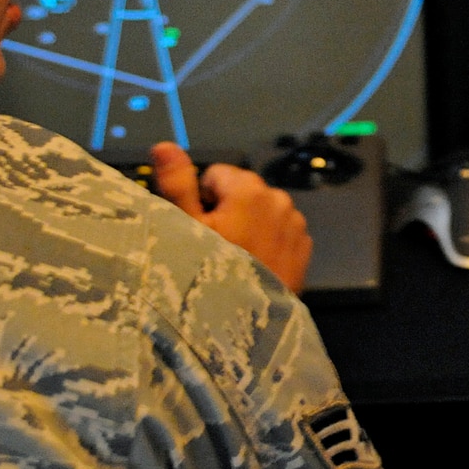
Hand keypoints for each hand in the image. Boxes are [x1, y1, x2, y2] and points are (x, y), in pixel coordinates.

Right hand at [149, 142, 311, 293]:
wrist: (247, 325)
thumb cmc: (209, 273)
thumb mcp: (184, 227)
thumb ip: (177, 183)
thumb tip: (164, 144)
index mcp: (249, 189)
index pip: (216, 174)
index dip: (203, 199)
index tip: (200, 227)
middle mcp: (279, 198)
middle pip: (242, 191)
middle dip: (228, 210)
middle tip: (215, 245)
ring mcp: (296, 223)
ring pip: (262, 211)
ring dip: (250, 224)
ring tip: (236, 257)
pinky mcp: (304, 246)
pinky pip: (281, 231)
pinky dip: (269, 240)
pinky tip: (256, 263)